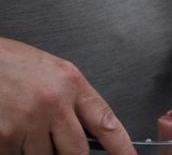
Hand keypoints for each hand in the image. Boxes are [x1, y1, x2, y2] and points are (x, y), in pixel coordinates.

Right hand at [0, 38, 135, 154]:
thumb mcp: (55, 73)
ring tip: (27, 124)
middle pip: (77, 152)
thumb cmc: (13, 64)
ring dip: (39, 150)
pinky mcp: (4, 136)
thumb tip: (91, 132)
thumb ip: (75, 101)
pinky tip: (11, 127)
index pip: (105, 122)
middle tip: (59, 140)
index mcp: (71, 82)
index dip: (122, 147)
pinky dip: (16, 149)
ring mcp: (27, 122)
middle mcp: (53, 103)